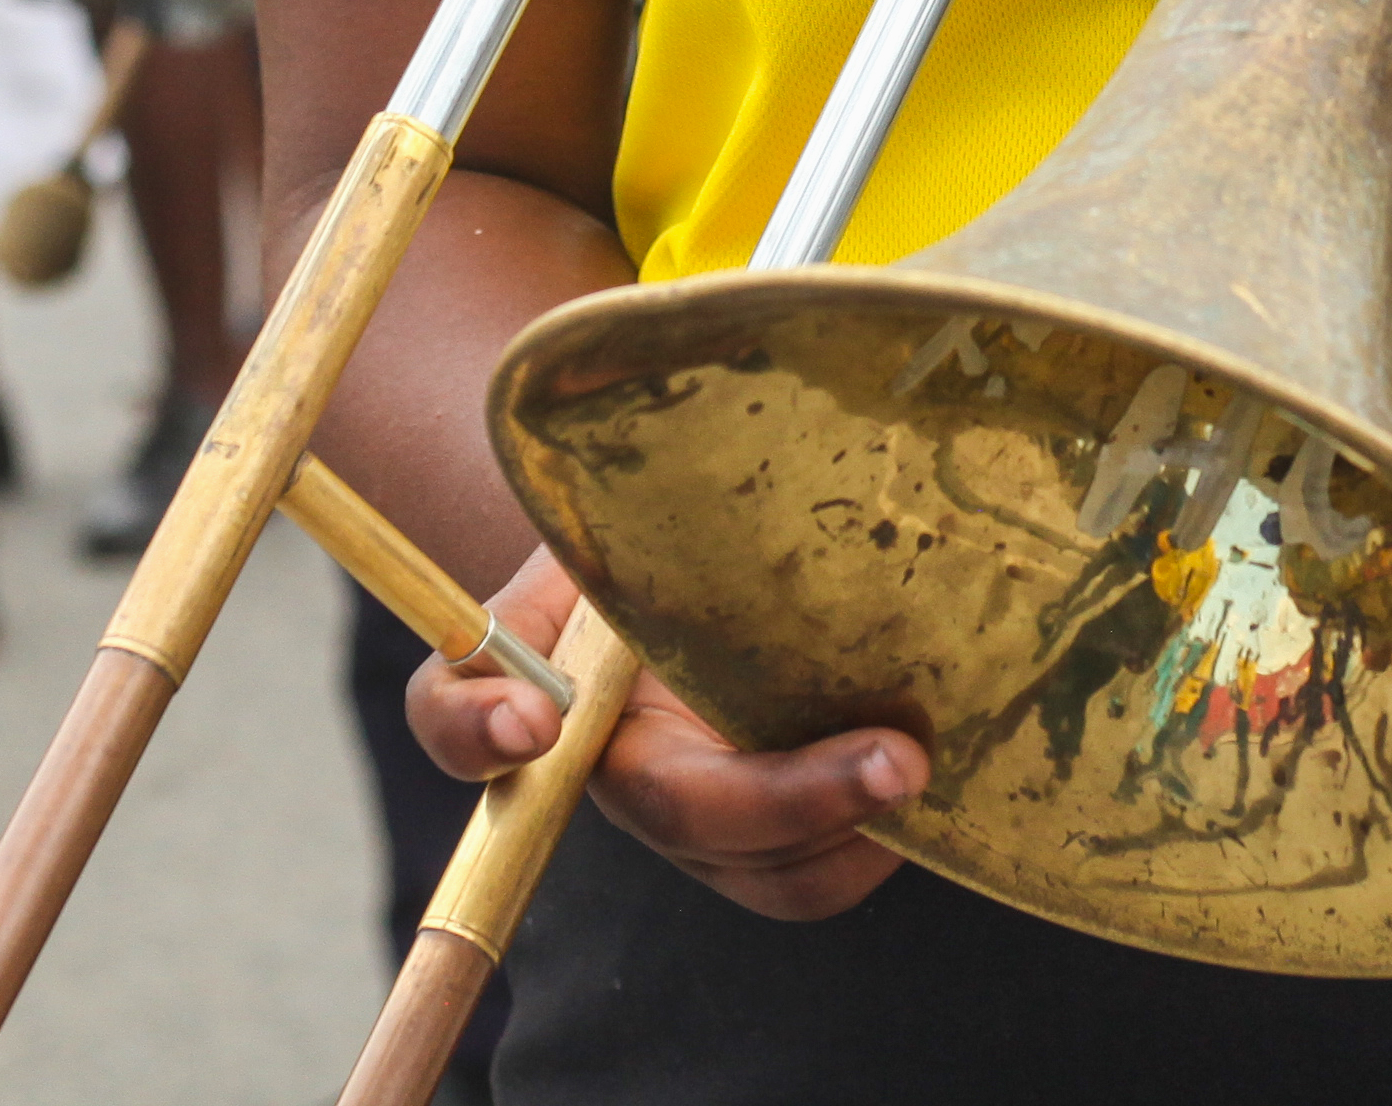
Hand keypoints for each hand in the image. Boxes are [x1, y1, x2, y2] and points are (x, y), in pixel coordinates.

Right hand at [407, 550, 919, 921]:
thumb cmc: (630, 530)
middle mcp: (615, 771)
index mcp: (542, 683)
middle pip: (682, 818)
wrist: (688, 557)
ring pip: (768, 873)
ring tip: (918, 763)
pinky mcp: (771, 834)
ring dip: (851, 831)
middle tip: (901, 759)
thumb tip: (574, 541)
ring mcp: (698, 818)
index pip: (457, 722)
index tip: (531, 716)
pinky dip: (879, 839)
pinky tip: (934, 781)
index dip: (478, 727)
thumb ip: (563, 529)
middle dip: (795, 801)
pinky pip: (821, 871)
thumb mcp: (578, 517)